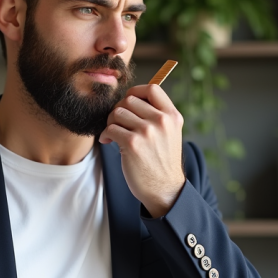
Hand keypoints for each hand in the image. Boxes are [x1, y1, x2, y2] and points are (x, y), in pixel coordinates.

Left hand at [99, 84, 185, 217]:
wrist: (164, 189)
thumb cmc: (162, 161)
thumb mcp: (170, 133)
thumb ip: (157, 115)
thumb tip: (130, 98)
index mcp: (172, 116)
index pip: (152, 89)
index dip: (135, 92)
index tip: (128, 103)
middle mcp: (162, 121)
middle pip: (129, 100)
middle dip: (119, 110)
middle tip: (117, 123)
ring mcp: (148, 132)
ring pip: (117, 113)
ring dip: (111, 122)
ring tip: (114, 134)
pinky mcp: (133, 144)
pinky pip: (110, 128)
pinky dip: (105, 134)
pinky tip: (108, 141)